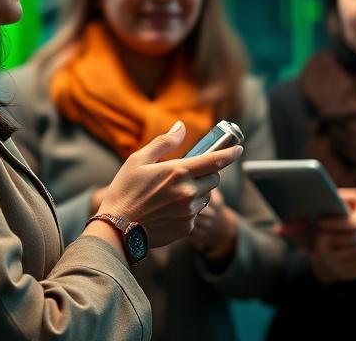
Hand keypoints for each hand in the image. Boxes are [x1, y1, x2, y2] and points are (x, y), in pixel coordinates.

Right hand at [97, 120, 243, 248]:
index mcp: (178, 171)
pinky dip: (189, 209)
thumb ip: (164, 142)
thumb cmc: (125, 192)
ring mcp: (189, 212)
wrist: (117, 230)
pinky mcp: (187, 228)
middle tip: (189, 175)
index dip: (230, 153)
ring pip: (206, 197)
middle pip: (214, 179)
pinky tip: (169, 209)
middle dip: (208, 174)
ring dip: (198, 192)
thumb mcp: (138, 160)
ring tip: (174, 194)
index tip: (238, 149)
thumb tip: (181, 126)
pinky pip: (197, 213)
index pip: (215, 160)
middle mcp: (188, 192)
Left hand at [306, 187, 355, 283]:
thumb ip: (335, 199)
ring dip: (337, 256)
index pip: (353, 223)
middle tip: (318, 238)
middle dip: (334, 241)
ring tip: (321, 250)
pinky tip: (331, 261)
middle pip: (354, 242)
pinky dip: (344, 267)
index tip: (320, 223)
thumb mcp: (350, 197)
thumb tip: (315, 206)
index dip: (335, 225)